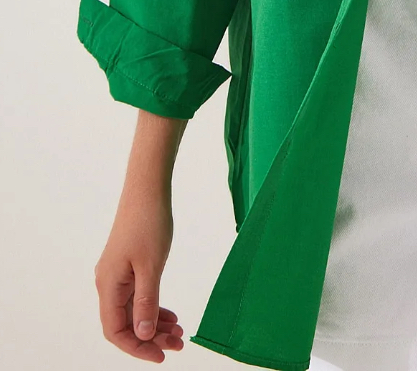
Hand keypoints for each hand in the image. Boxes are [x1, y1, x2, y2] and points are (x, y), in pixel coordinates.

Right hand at [94, 191, 183, 362]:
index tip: (162, 355)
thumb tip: (143, 335)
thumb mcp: (151, 266)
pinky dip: (154, 307)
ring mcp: (117, 274)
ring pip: (133, 310)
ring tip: (180, 332)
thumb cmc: (149, 222)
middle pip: (125, 323)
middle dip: (151, 338)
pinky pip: (138, 296)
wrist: (147, 189)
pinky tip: (171, 314)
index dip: (137, 347)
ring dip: (155, 324)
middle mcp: (108, 283)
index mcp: (108, 285)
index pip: (115, 331)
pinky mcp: (128, 266)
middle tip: (179, 344)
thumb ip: (147, 302)